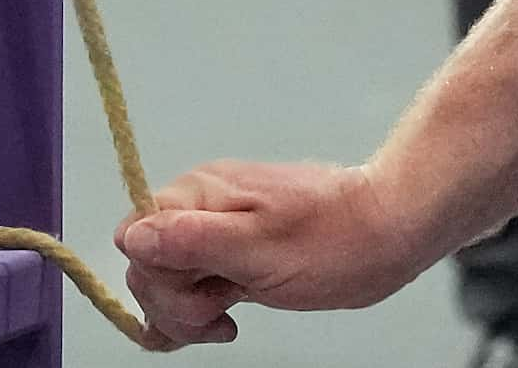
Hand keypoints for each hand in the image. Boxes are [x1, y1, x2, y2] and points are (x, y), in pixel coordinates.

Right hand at [113, 160, 431, 346]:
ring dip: (187, 313)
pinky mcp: (231, 254)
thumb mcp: (260, 247)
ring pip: (167, 281)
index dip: (159, 280)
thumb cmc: (334, 241)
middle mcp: (200, 207)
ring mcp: (215, 231)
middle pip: (148, 266)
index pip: (136, 241)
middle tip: (223, 313)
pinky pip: (190, 284)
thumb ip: (192, 241)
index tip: (201, 299)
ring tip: (228, 318)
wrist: (385, 233)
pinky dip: (195, 312)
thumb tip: (132, 237)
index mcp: (200, 194)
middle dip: (175, 304)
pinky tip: (219, 324)